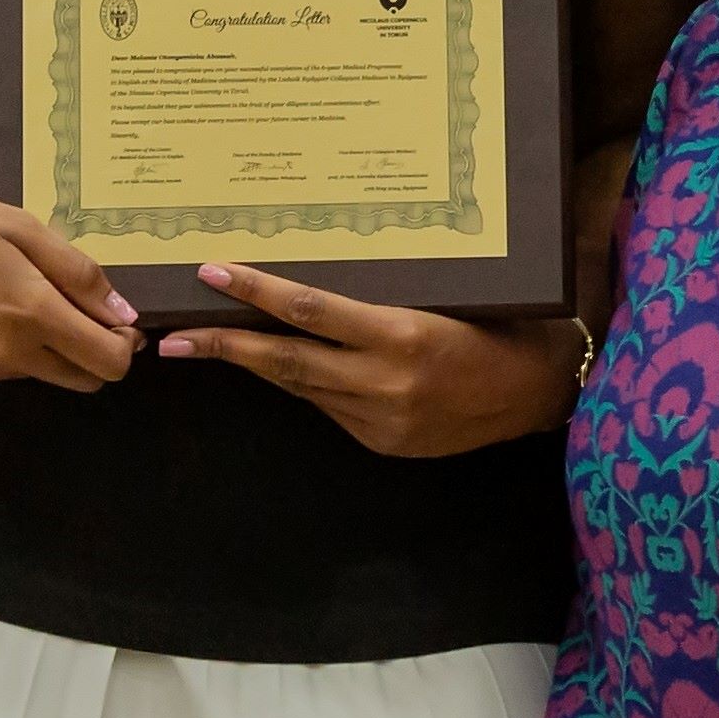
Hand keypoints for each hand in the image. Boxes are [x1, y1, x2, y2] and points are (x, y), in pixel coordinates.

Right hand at [0, 183, 143, 395]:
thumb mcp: (17, 226)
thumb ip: (76, 272)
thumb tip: (122, 313)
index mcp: (32, 313)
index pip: (109, 361)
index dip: (124, 345)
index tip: (118, 322)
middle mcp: (8, 355)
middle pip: (82, 379)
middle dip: (91, 352)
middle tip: (72, 311)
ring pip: (37, 373)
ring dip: (41, 348)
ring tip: (5, 298)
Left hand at [161, 263, 574, 458]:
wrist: (545, 391)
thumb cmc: (504, 322)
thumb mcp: (447, 296)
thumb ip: (384, 297)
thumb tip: (316, 279)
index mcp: (403, 334)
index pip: (309, 311)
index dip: (255, 293)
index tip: (212, 274)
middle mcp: (386, 382)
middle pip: (286, 362)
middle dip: (225, 347)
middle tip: (173, 337)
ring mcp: (382, 419)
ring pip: (303, 387)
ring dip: (257, 365)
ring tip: (206, 346)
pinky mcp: (384, 442)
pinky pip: (331, 406)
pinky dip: (308, 383)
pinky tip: (287, 365)